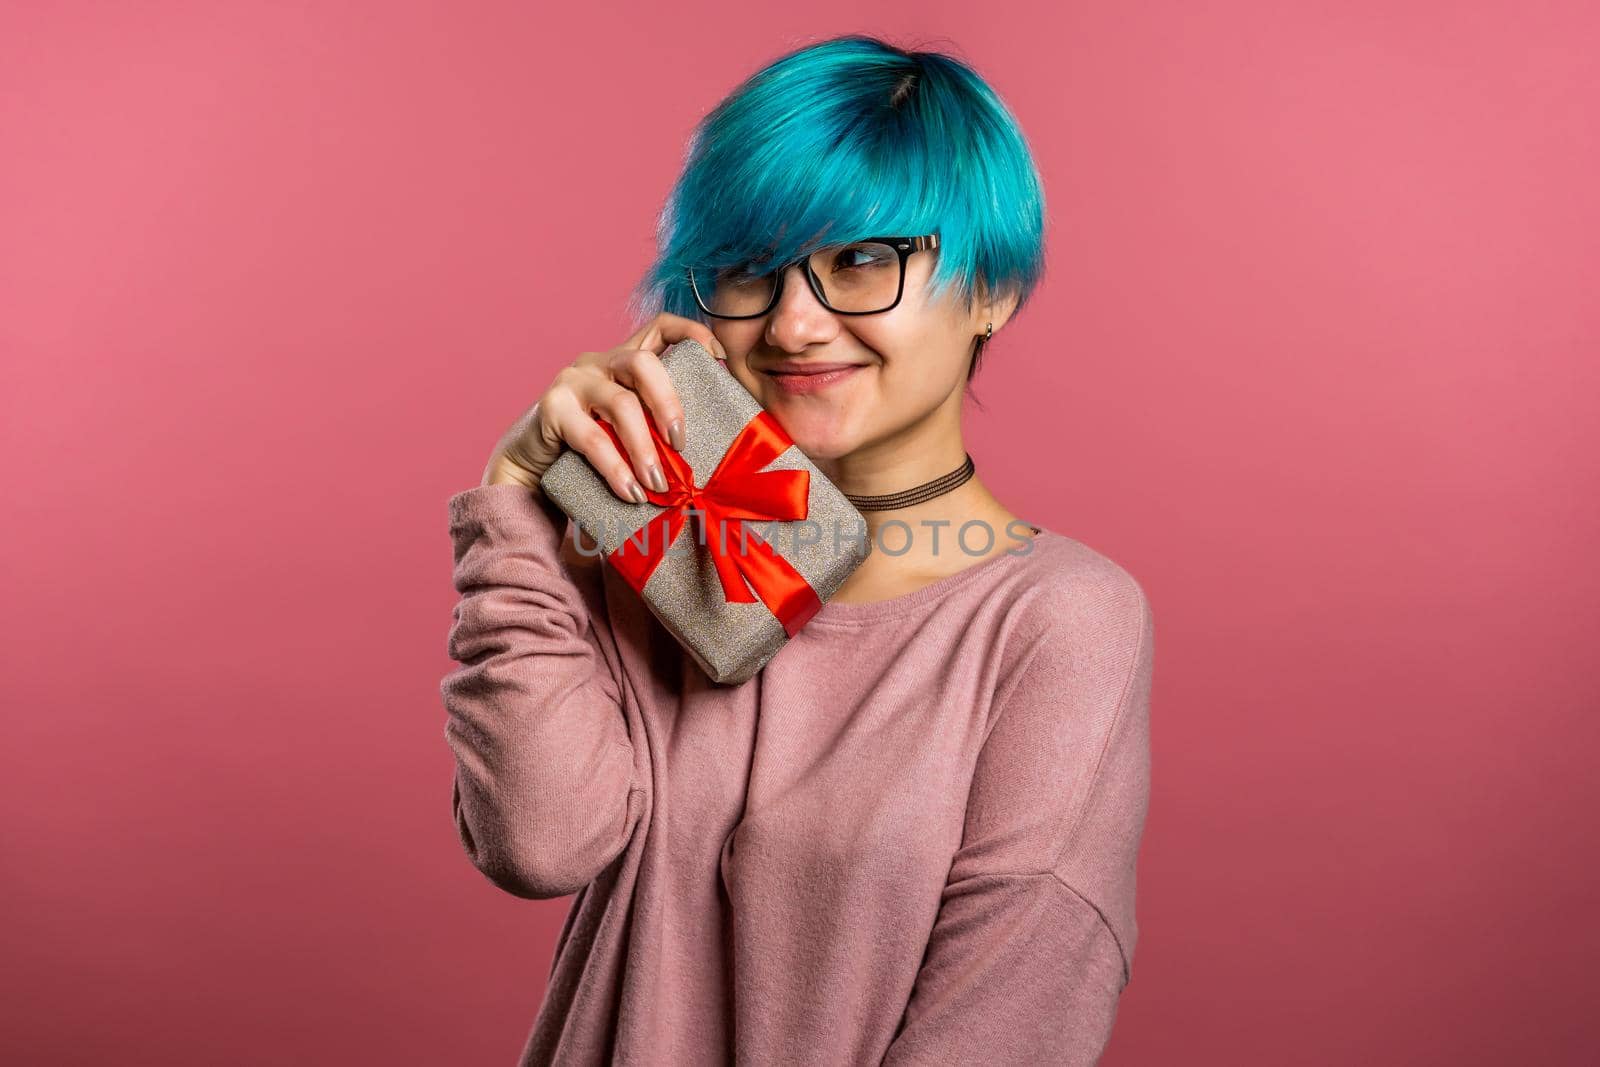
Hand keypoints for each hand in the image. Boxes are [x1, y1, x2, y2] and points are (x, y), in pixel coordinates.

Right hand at [480, 313, 725, 503]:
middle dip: (669, 403)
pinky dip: (615, 468)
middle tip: (682, 445)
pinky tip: (630, 492)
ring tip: (658, 484)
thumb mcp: (628, 431)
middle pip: (643, 363)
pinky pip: (591, 438)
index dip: (692, 333)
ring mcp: (573, 381)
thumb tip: (714, 457)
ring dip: (644, 448)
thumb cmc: (591, 449)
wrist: (530, 467)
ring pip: (620, 403)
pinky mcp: (552, 409)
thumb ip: (657, 428)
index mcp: (624, 361)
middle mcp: (599, 362)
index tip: (720, 357)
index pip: (660, 326)